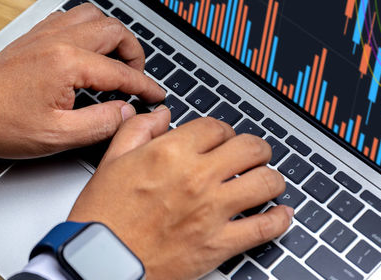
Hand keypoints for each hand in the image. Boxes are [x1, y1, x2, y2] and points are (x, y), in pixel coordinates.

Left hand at [0, 4, 164, 157]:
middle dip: (134, 53)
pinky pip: (69, 18)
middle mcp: (58, 40)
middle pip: (113, 31)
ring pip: (92, 16)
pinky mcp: (32, 37)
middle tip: (136, 78)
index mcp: (68, 63)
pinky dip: (86, 29)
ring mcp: (44, 35)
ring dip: (111, 35)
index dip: (144, 86)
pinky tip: (85, 50)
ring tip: (115, 60)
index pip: (121, 71)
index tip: (155, 96)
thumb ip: (100, 124)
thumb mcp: (56, 136)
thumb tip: (127, 113)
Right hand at [68, 113, 293, 279]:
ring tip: (266, 181)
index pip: (215, 127)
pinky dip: (279, 219)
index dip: (221, 131)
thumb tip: (161, 115)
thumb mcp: (111, 162)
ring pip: (266, 183)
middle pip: (250, 148)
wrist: (101, 260)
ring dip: (270, 179)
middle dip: (255, 149)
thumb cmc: (102, 216)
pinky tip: (280, 214)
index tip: (221, 139)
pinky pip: (265, 227)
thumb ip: (138, 131)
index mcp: (170, 153)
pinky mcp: (219, 244)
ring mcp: (212, 211)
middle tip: (252, 155)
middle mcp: (197, 178)